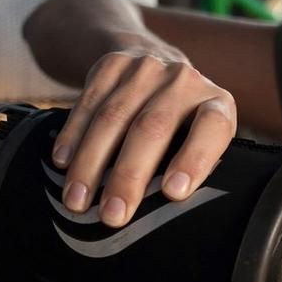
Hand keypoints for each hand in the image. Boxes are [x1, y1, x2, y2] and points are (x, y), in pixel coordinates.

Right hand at [50, 49, 236, 226]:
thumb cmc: (187, 121)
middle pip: (153, 127)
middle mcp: (185, 81)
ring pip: (113, 117)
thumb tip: (170, 217)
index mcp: (218, 103)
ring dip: (91, 163)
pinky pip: (88, 102)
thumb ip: (196, 166)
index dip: (195, 159)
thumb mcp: (205, 139)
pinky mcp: (113, 64)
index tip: (174, 194)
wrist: (161, 64)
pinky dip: (73, 136)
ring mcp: (147, 68)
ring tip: (78, 200)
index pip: (211, 129)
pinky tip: (63, 162)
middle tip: (113, 215)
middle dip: (129, 176)